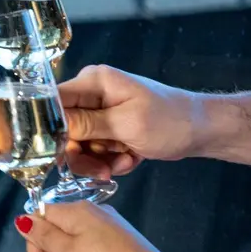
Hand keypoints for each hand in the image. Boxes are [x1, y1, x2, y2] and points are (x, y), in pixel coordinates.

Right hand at [58, 65, 198, 177]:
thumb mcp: (126, 124)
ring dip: (99, 161)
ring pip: (80, 146)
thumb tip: (53, 124)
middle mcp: (94, 95)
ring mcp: (102, 113)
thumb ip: (87, 124)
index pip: (54, 101)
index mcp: (94, 82)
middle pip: (65, 130)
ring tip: (123, 162)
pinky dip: (111, 160)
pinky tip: (130, 158)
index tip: (59, 152)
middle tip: (101, 169)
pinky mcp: (110, 129)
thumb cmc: (169, 120)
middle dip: (83, 154)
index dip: (50, 128)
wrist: (200, 131)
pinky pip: (96, 151)